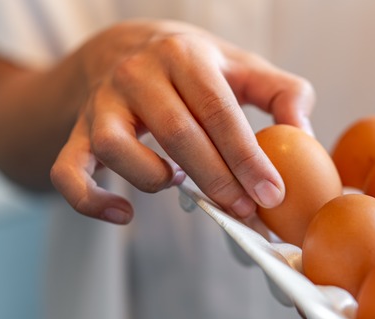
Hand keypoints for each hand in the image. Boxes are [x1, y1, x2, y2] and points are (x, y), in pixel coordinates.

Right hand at [49, 19, 314, 223]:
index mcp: (185, 57)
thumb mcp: (243, 67)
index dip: (246, 156)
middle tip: (245, 211)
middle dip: (216, 180)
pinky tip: (123, 214)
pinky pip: (69, 172)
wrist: (124, 48)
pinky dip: (90, 200)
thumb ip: (283, 94)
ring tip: (179, 185)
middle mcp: (137, 75)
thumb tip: (305, 134)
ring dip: (153, 179)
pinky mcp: (78, 133)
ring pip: (118, 149)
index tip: (271, 193)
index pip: (218, 110)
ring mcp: (102, 104)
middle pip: (177, 134)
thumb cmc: (196, 69)